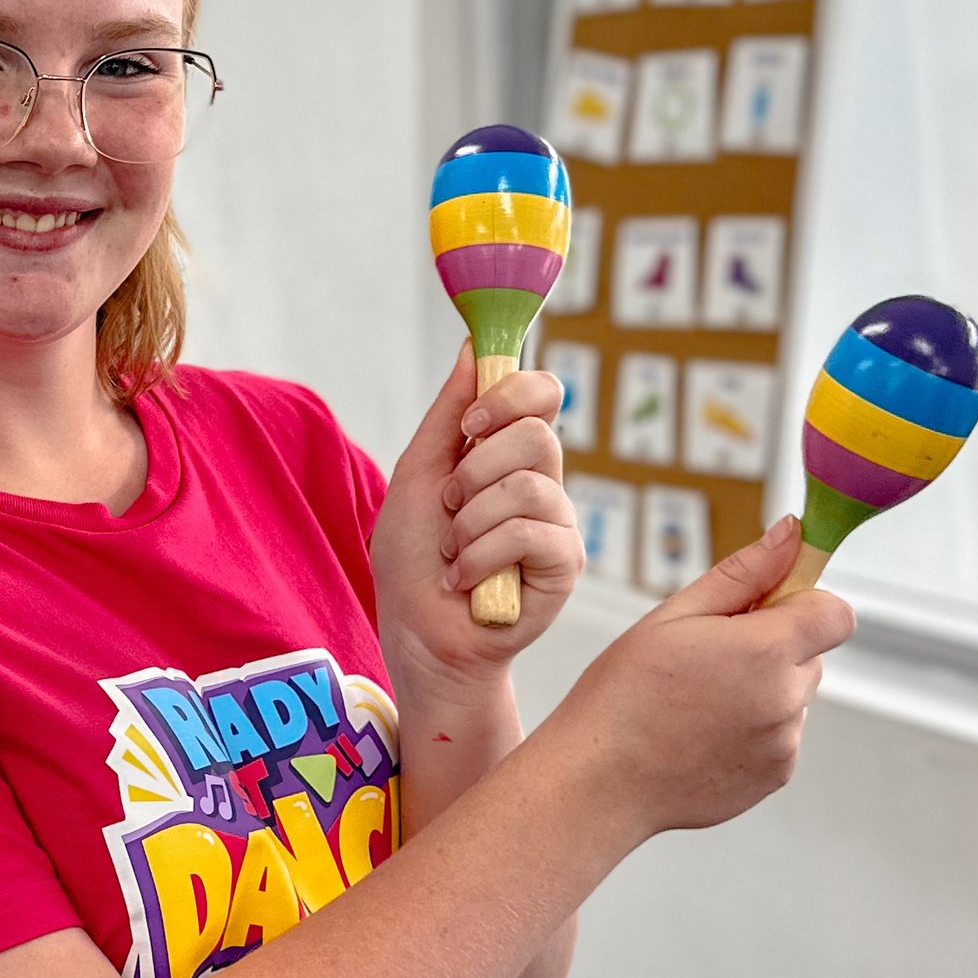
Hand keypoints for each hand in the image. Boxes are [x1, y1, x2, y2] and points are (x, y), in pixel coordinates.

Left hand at [372, 348, 581, 695]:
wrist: (416, 631)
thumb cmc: (414, 559)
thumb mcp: (418, 473)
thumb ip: (450, 413)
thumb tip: (473, 346)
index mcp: (508, 454)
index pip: (542, 394)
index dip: (511, 394)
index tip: (470, 425)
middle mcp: (541, 482)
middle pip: (538, 433)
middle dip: (476, 469)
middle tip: (450, 504)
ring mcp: (557, 523)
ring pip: (529, 486)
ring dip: (470, 522)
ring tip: (455, 552)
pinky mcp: (564, 565)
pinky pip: (531, 533)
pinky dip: (481, 556)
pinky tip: (468, 579)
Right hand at [559, 518, 854, 837]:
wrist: (600, 782)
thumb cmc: (623, 695)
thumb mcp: (673, 616)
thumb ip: (743, 573)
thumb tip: (791, 535)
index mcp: (767, 651)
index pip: (835, 613)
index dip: (803, 602)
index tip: (764, 606)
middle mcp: (788, 700)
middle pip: (810, 653)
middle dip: (772, 645)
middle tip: (706, 656)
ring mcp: (785, 743)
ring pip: (792, 696)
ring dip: (760, 689)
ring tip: (694, 701)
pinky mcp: (776, 776)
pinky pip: (779, 735)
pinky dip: (751, 728)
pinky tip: (699, 732)